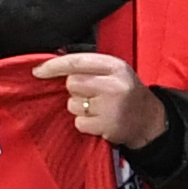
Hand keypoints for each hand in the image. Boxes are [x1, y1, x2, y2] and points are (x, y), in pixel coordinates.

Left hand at [38, 51, 170, 148]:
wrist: (150, 121)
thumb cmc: (125, 94)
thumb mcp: (114, 73)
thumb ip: (89, 67)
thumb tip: (51, 65)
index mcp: (115, 66)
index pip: (77, 62)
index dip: (54, 66)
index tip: (37, 71)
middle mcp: (115, 84)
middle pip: (72, 83)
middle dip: (76, 90)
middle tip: (92, 95)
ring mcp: (111, 106)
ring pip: (73, 104)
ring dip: (80, 108)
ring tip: (98, 109)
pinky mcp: (107, 126)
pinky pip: (79, 123)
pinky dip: (85, 124)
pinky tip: (100, 121)